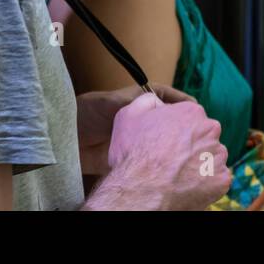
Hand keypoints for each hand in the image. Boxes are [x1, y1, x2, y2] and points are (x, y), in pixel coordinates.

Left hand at [76, 84, 193, 175]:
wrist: (68, 138)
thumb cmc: (88, 112)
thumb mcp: (112, 103)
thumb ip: (135, 103)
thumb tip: (160, 108)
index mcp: (146, 99)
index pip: (174, 99)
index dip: (186, 105)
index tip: (196, 113)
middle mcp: (149, 118)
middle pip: (174, 121)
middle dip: (185, 127)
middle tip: (195, 134)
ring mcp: (144, 137)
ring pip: (167, 140)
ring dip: (176, 145)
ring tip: (186, 150)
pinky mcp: (137, 155)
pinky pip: (154, 158)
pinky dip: (163, 161)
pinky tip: (168, 165)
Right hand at [87, 93, 229, 209]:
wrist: (140, 191)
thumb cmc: (133, 153)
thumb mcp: (129, 114)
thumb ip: (148, 101)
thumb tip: (158, 102)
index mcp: (192, 112)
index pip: (189, 117)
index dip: (175, 130)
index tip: (165, 141)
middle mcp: (210, 129)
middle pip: (202, 136)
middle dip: (190, 145)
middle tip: (171, 159)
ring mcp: (218, 154)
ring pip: (210, 157)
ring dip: (198, 163)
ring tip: (177, 174)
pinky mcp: (221, 178)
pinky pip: (215, 178)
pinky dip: (204, 182)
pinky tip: (186, 185)